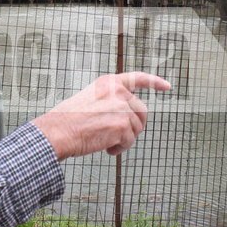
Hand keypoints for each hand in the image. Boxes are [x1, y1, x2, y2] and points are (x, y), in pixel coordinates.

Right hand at [32, 72, 170, 159]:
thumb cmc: (67, 120)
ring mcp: (122, 108)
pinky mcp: (123, 126)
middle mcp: (118, 92)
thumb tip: (127, 116)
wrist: (58, 131)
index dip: (155, 82)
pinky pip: (129, 142)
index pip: (138, 78)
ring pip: (136, 128)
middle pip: (141, 111)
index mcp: (109, 83)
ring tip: (105, 141)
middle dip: (134, 125)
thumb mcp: (89, 99)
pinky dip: (119, 148)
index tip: (167, 86)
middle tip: (117, 135)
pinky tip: (105, 148)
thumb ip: (109, 101)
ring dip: (124, 138)